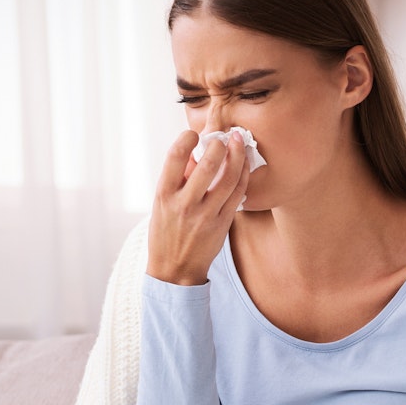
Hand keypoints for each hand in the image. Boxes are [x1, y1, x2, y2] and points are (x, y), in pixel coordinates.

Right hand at [147, 128, 250, 284]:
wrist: (174, 270)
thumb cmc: (166, 233)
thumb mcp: (161, 204)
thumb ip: (176, 179)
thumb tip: (194, 153)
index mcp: (164, 195)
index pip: (174, 157)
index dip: (186, 139)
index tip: (193, 134)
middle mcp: (184, 204)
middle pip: (208, 165)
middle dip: (220, 144)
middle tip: (224, 137)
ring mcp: (205, 215)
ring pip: (228, 178)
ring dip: (237, 156)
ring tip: (239, 142)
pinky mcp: (222, 224)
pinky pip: (238, 194)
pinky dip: (243, 176)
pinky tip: (244, 165)